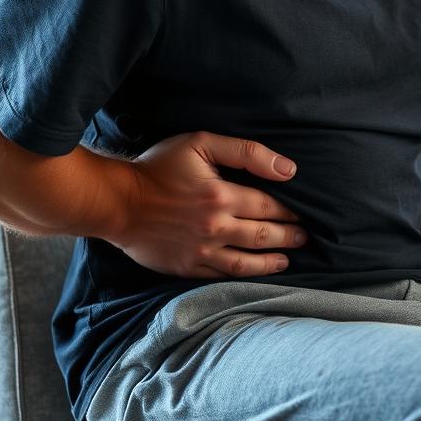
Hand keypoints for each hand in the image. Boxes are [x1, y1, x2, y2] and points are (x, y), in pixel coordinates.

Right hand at [106, 131, 305, 278]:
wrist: (117, 201)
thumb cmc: (159, 167)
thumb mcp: (201, 143)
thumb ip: (246, 152)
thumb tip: (287, 169)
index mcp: (221, 196)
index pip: (268, 207)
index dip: (289, 211)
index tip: (303, 213)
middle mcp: (214, 227)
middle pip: (263, 236)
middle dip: (289, 237)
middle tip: (304, 238)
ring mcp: (201, 252)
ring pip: (247, 263)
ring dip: (272, 262)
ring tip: (287, 260)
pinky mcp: (187, 268)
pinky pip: (222, 276)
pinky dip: (243, 276)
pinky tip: (254, 273)